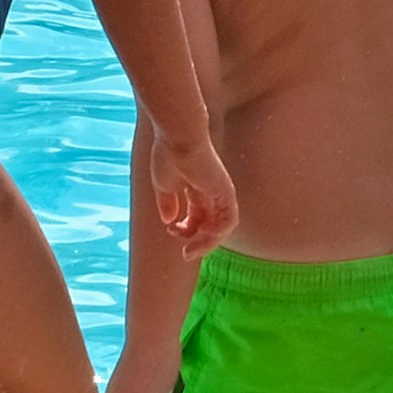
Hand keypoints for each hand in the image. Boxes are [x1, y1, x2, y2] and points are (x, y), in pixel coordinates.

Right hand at [146, 124, 237, 255]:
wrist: (177, 139)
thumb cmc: (168, 156)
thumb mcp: (164, 186)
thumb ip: (167, 203)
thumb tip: (169, 220)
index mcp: (196, 189)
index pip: (197, 217)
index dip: (185, 229)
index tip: (170, 230)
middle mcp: (211, 192)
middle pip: (210, 225)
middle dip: (197, 241)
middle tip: (185, 253)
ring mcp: (221, 193)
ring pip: (221, 227)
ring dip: (207, 242)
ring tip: (190, 250)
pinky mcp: (227, 193)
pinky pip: (229, 221)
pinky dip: (217, 233)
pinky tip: (201, 237)